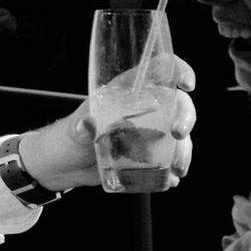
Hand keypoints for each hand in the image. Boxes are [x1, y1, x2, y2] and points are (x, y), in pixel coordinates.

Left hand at [31, 52, 196, 191]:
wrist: (63, 166)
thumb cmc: (66, 139)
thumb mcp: (71, 130)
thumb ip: (80, 127)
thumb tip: (88, 125)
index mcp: (127, 93)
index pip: (157, 71)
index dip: (177, 71)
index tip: (187, 84)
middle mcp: (144, 110)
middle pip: (177, 104)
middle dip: (186, 117)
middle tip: (179, 135)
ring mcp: (149, 133)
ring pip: (179, 136)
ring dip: (184, 151)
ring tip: (177, 168)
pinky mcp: (149, 155)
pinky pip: (169, 160)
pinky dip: (173, 171)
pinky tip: (170, 179)